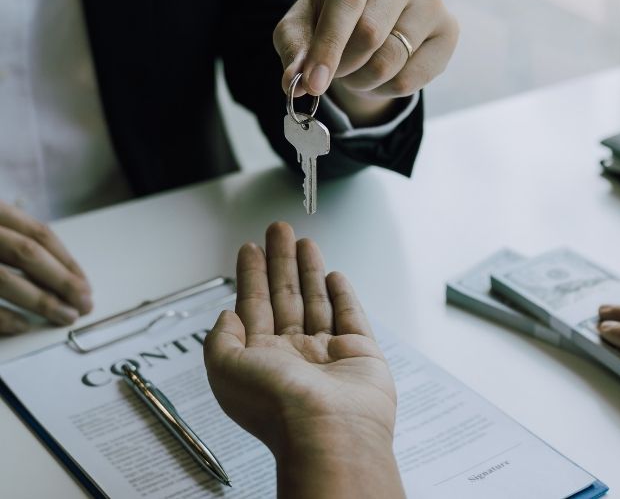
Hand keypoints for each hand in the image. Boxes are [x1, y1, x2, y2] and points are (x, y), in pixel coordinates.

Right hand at [0, 201, 91, 333]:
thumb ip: (16, 241)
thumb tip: (61, 274)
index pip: (38, 234)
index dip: (67, 261)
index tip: (86, 285)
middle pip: (27, 253)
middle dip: (61, 281)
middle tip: (85, 305)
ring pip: (4, 278)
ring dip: (40, 301)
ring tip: (65, 317)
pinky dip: (4, 316)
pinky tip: (24, 326)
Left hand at [204, 222, 403, 497]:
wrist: (329, 429)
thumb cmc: (278, 407)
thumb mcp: (224, 369)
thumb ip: (220, 338)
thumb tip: (226, 315)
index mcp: (260, 360)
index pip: (253, 306)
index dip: (250, 275)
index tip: (250, 248)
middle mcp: (293, 355)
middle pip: (284, 296)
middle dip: (280, 260)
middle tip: (279, 230)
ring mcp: (327, 353)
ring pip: (316, 300)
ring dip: (308, 269)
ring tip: (304, 240)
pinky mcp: (360, 352)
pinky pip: (350, 315)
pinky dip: (342, 294)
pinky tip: (334, 275)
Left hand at [274, 0, 458, 126]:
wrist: (373, 19)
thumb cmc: (331, 15)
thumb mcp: (301, 25)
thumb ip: (294, 48)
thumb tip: (294, 81)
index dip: (328, 45)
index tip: (312, 82)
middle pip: (370, 33)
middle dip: (343, 65)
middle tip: (330, 72)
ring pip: (390, 61)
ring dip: (362, 80)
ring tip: (355, 70)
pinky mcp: (449, 29)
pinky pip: (412, 80)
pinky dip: (386, 89)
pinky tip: (381, 75)